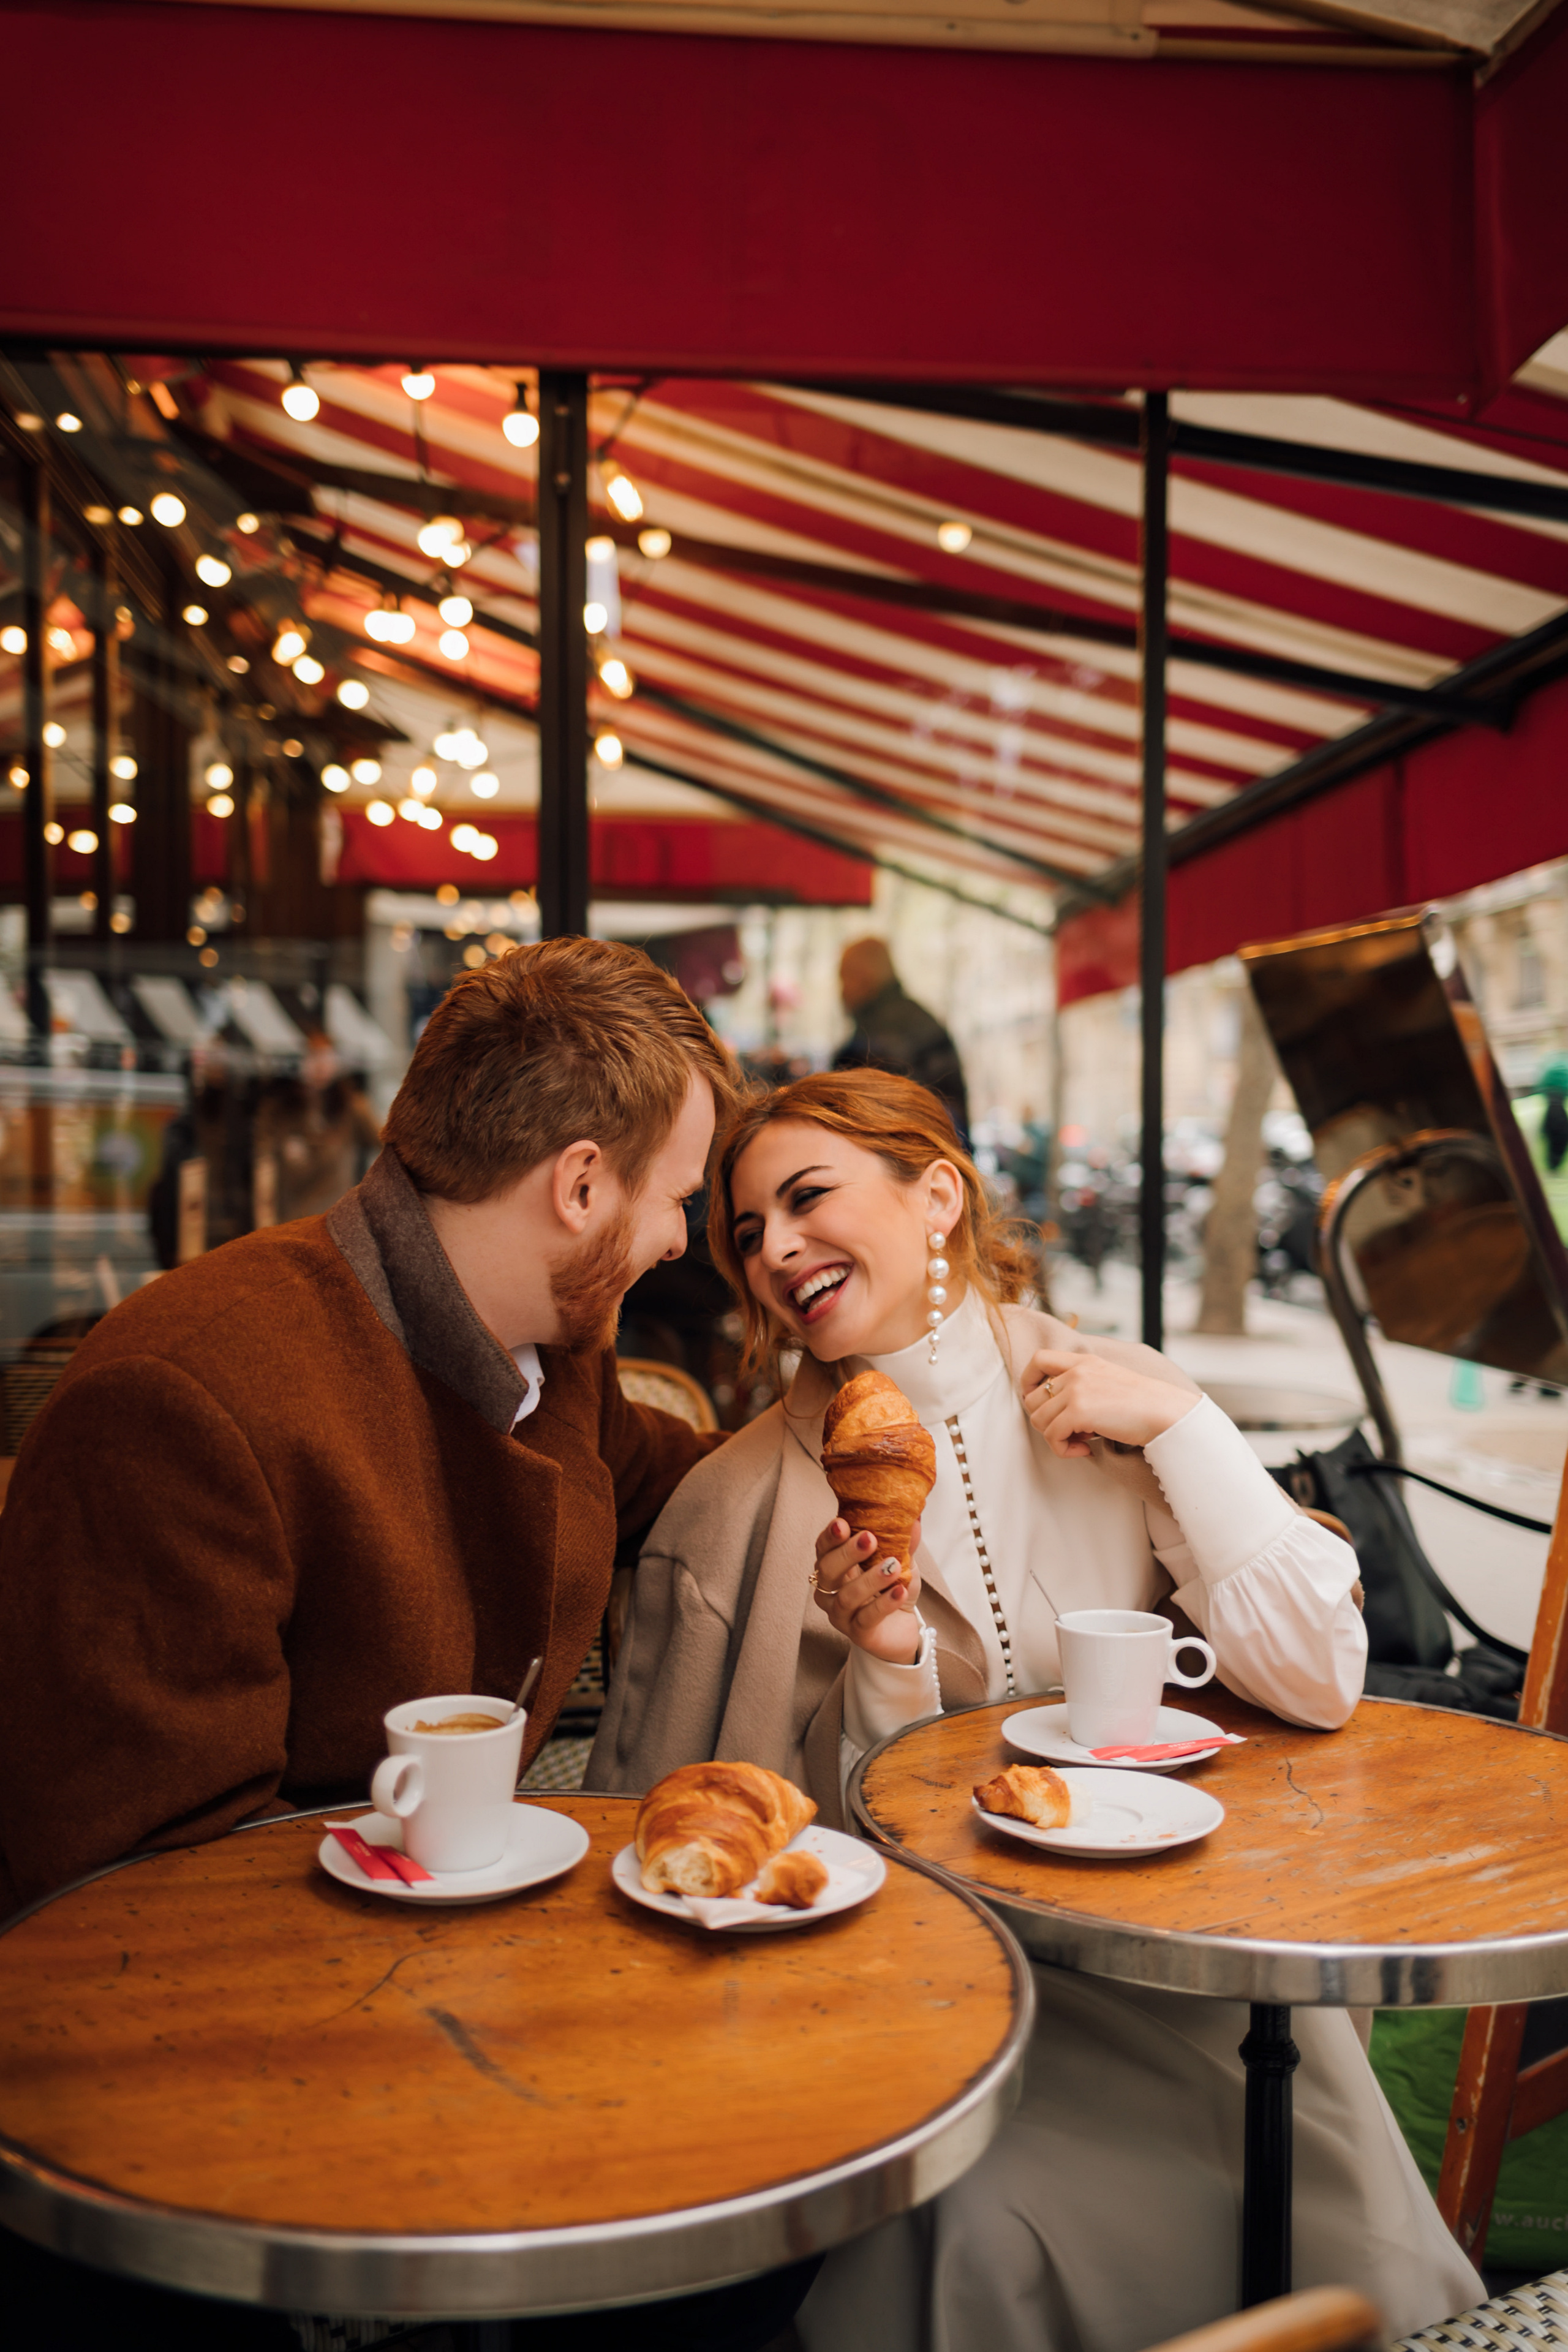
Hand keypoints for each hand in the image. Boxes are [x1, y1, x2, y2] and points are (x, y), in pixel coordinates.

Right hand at [810, 1516, 923, 1664]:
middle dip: (847, 1553)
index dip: (830, 1536)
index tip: (843, 1523)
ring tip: (894, 1566)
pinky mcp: (857, 1634)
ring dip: (870, 1579)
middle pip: (827, 1570)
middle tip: (870, 1539)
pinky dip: (884, 1603)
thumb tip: (914, 1517)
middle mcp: (830, 1591)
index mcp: (835, 1567)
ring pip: (846, 1597)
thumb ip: (903, 1541)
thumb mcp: (900, 1561)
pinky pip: (867, 1618)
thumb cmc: (893, 1589)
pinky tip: (900, 1591)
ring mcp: (841, 1614)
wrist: (903, 1628)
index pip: (823, 1548)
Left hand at [1022, 1348, 1192, 1458]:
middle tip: (1072, 1432)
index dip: (1029, 1382)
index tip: (1040, 1403)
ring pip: (1038, 1420)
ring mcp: (1076, 1390)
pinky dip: (1063, 1450)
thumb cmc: (1143, 1405)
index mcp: (1084, 1361)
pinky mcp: (1079, 1412)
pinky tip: (1085, 1449)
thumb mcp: (1108, 1381)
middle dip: (1046, 1421)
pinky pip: (1052, 1437)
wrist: (1166, 1413)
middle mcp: (1076, 1371)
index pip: (1038, 1359)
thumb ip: (1082, 1386)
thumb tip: (1055, 1411)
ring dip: (1056, 1438)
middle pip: (1033, 1399)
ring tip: (1081, 1441)